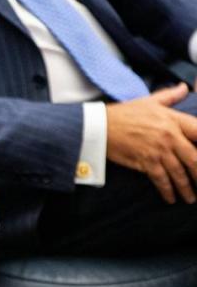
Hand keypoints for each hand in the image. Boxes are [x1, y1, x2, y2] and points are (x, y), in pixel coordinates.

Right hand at [106, 83, 196, 203]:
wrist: (100, 126)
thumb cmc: (123, 113)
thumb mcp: (149, 101)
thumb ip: (170, 96)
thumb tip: (185, 87)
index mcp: (173, 119)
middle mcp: (170, 136)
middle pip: (194, 158)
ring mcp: (158, 150)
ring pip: (179, 172)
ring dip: (186, 187)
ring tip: (190, 198)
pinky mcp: (145, 162)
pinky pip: (161, 179)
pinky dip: (167, 190)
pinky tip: (171, 198)